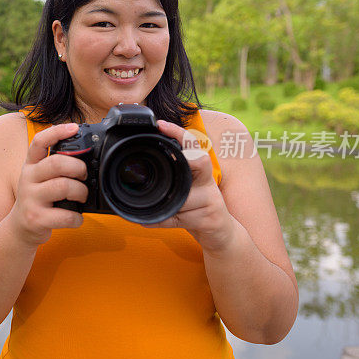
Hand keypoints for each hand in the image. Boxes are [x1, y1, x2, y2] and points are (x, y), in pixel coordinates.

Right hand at [9, 123, 88, 245]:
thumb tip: (86, 154)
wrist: (19, 228)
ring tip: (82, 196)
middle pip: (56, 163)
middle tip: (84, 175)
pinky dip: (77, 218)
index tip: (74, 127)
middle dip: (78, 167)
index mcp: (31, 165)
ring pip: (63, 186)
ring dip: (81, 191)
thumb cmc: (38, 199)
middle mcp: (28, 179)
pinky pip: (65, 215)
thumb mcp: (39, 178)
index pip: (40, 142)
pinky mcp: (36, 218)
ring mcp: (31, 199)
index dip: (57, 132)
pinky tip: (76, 217)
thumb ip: (55, 165)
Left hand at [142, 119, 235, 252]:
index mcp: (199, 170)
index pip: (192, 145)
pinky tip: (150, 221)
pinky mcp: (211, 218)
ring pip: (182, 197)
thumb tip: (137, 175)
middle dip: (187, 160)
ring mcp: (212, 199)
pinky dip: (162, 220)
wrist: (221, 234)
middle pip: (201, 161)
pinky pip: (180, 218)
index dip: (178, 133)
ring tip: (155, 209)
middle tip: (178, 160)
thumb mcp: (184, 190)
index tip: (161, 124)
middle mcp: (207, 181)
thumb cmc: (196, 209)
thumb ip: (170, 179)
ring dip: (165, 205)